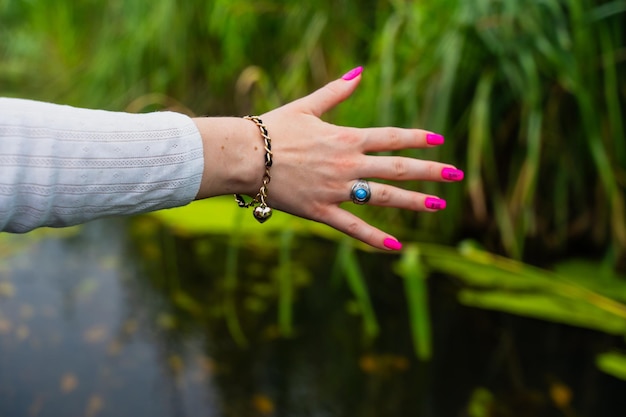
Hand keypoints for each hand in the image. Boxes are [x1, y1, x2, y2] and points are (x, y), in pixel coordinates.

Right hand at [194, 67, 462, 250]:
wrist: (245, 156)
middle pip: (397, 168)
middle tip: (456, 175)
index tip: (439, 140)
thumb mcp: (307, 106)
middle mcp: (348, 164)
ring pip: (384, 198)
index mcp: (346, 138)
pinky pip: (354, 227)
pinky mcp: (322, 210)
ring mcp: (337, 189)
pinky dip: (375, 238)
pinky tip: (397, 247)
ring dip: (414, 202)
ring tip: (438, 206)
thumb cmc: (272, 129)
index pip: (392, 138)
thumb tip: (359, 71)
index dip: (418, 139)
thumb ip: (336, 91)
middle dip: (430, 172)